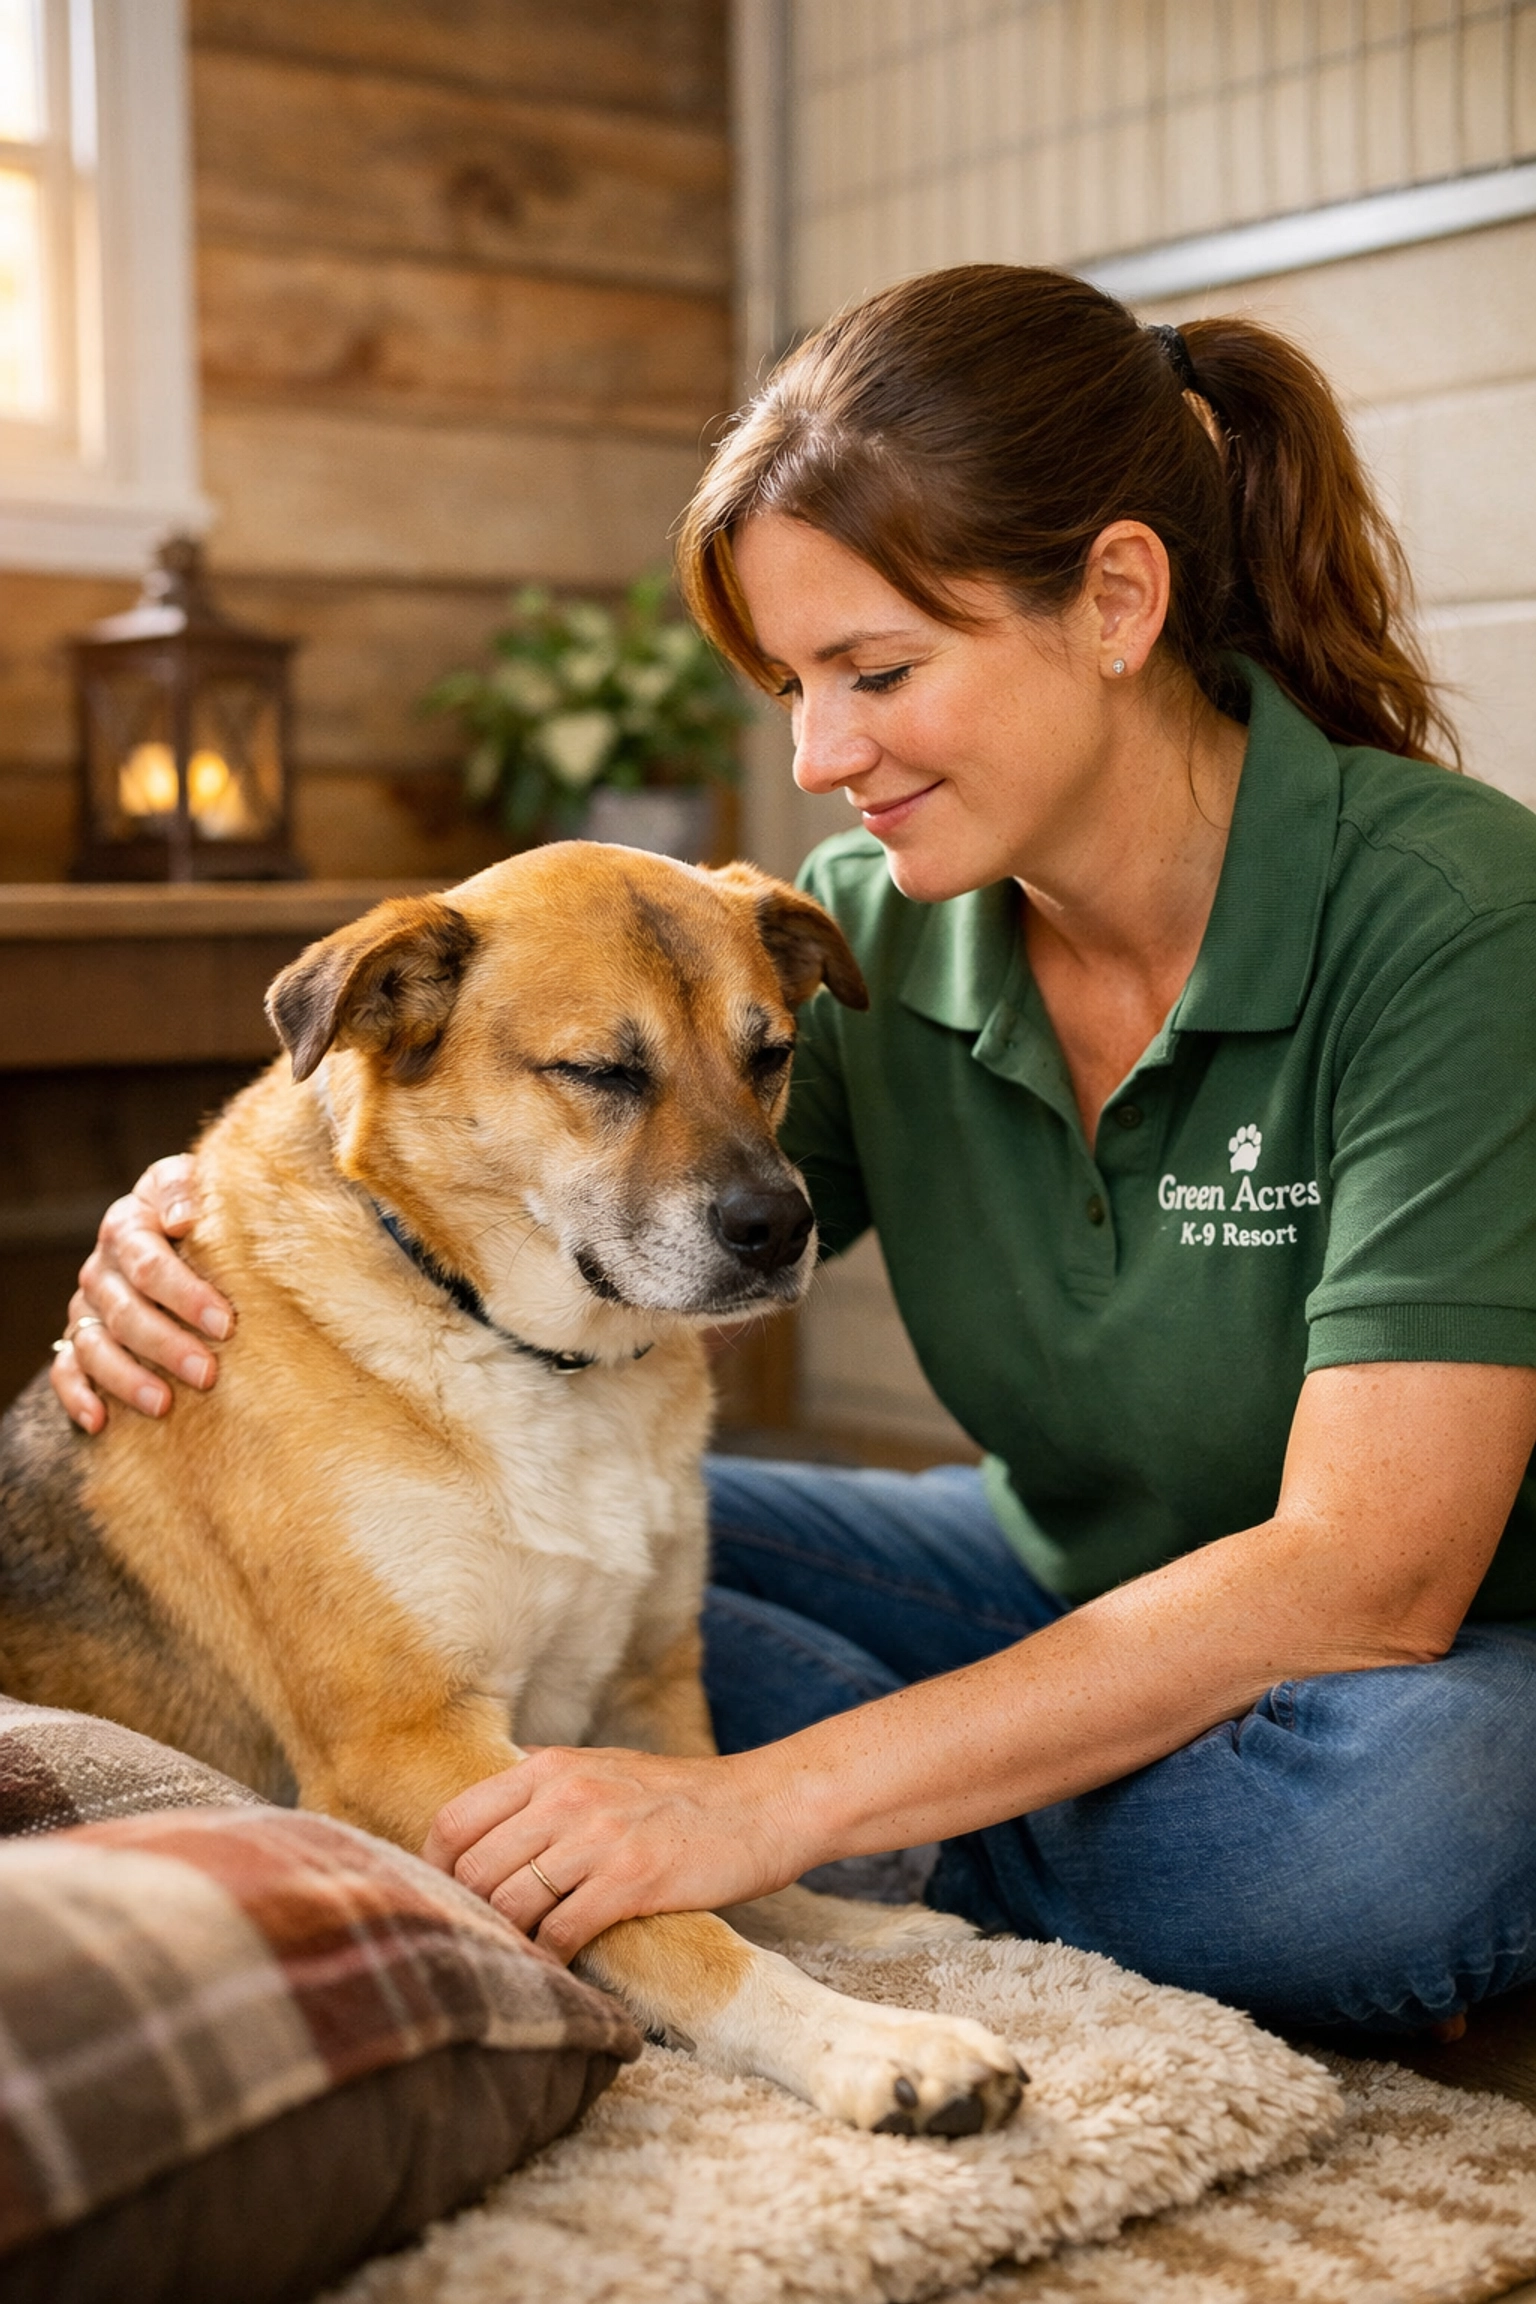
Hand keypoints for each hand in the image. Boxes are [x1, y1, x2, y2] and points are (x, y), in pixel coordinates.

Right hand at [49, 1154, 234, 1432]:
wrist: (176, 1221)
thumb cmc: (198, 1207)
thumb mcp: (197, 1181)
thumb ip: (188, 1189)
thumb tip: (183, 1218)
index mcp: (127, 1226)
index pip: (149, 1264)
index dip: (186, 1295)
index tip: (226, 1324)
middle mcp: (101, 1268)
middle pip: (125, 1312)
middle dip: (166, 1345)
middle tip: (207, 1373)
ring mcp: (86, 1306)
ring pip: (95, 1346)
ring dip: (127, 1379)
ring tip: (164, 1405)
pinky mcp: (78, 1338)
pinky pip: (65, 1370)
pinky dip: (77, 1397)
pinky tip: (100, 1422)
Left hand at [421, 1744, 807, 1959]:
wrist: (764, 1805)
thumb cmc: (680, 1798)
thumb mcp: (603, 1770)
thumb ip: (543, 1790)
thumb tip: (481, 1827)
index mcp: (551, 1767)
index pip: (455, 1821)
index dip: (435, 1871)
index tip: (445, 1902)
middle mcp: (567, 1795)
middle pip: (475, 1870)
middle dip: (471, 1915)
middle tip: (485, 1943)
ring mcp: (599, 1837)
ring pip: (511, 1903)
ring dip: (509, 1940)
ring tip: (519, 1960)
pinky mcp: (633, 1880)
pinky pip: (561, 1933)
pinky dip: (551, 1961)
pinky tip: (561, 1969)